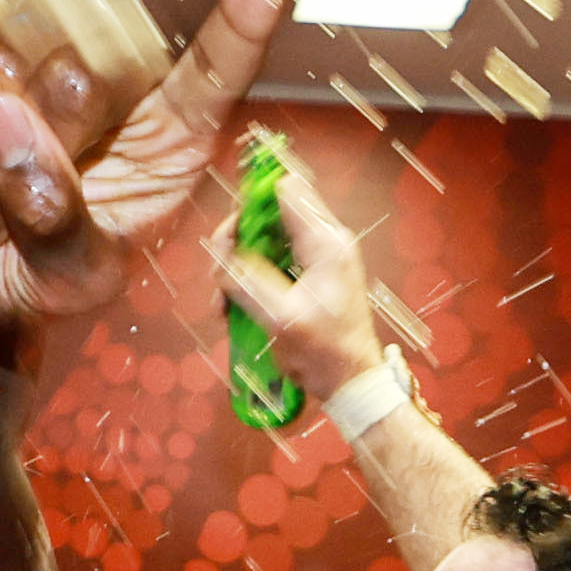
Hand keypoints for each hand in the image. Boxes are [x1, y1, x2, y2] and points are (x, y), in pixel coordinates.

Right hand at [0, 0, 290, 332]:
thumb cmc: (37, 271)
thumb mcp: (67, 280)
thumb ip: (55, 221)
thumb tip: (7, 118)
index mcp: (173, 128)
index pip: (217, 66)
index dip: (242, 16)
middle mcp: (118, 63)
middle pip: (81, 71)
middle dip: (28, 162)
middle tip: (10, 220)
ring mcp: (44, 28)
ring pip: (2, 59)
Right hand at [211, 148, 388, 404]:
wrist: (351, 382)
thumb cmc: (324, 353)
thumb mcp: (279, 318)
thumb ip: (246, 280)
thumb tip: (220, 254)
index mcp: (324, 242)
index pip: (285, 189)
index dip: (252, 199)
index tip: (230, 231)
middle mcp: (323, 240)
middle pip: (269, 211)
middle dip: (237, 237)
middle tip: (218, 270)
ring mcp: (317, 257)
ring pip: (265, 238)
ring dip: (238, 262)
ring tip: (222, 298)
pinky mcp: (310, 275)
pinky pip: (271, 261)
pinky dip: (250, 278)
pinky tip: (233, 307)